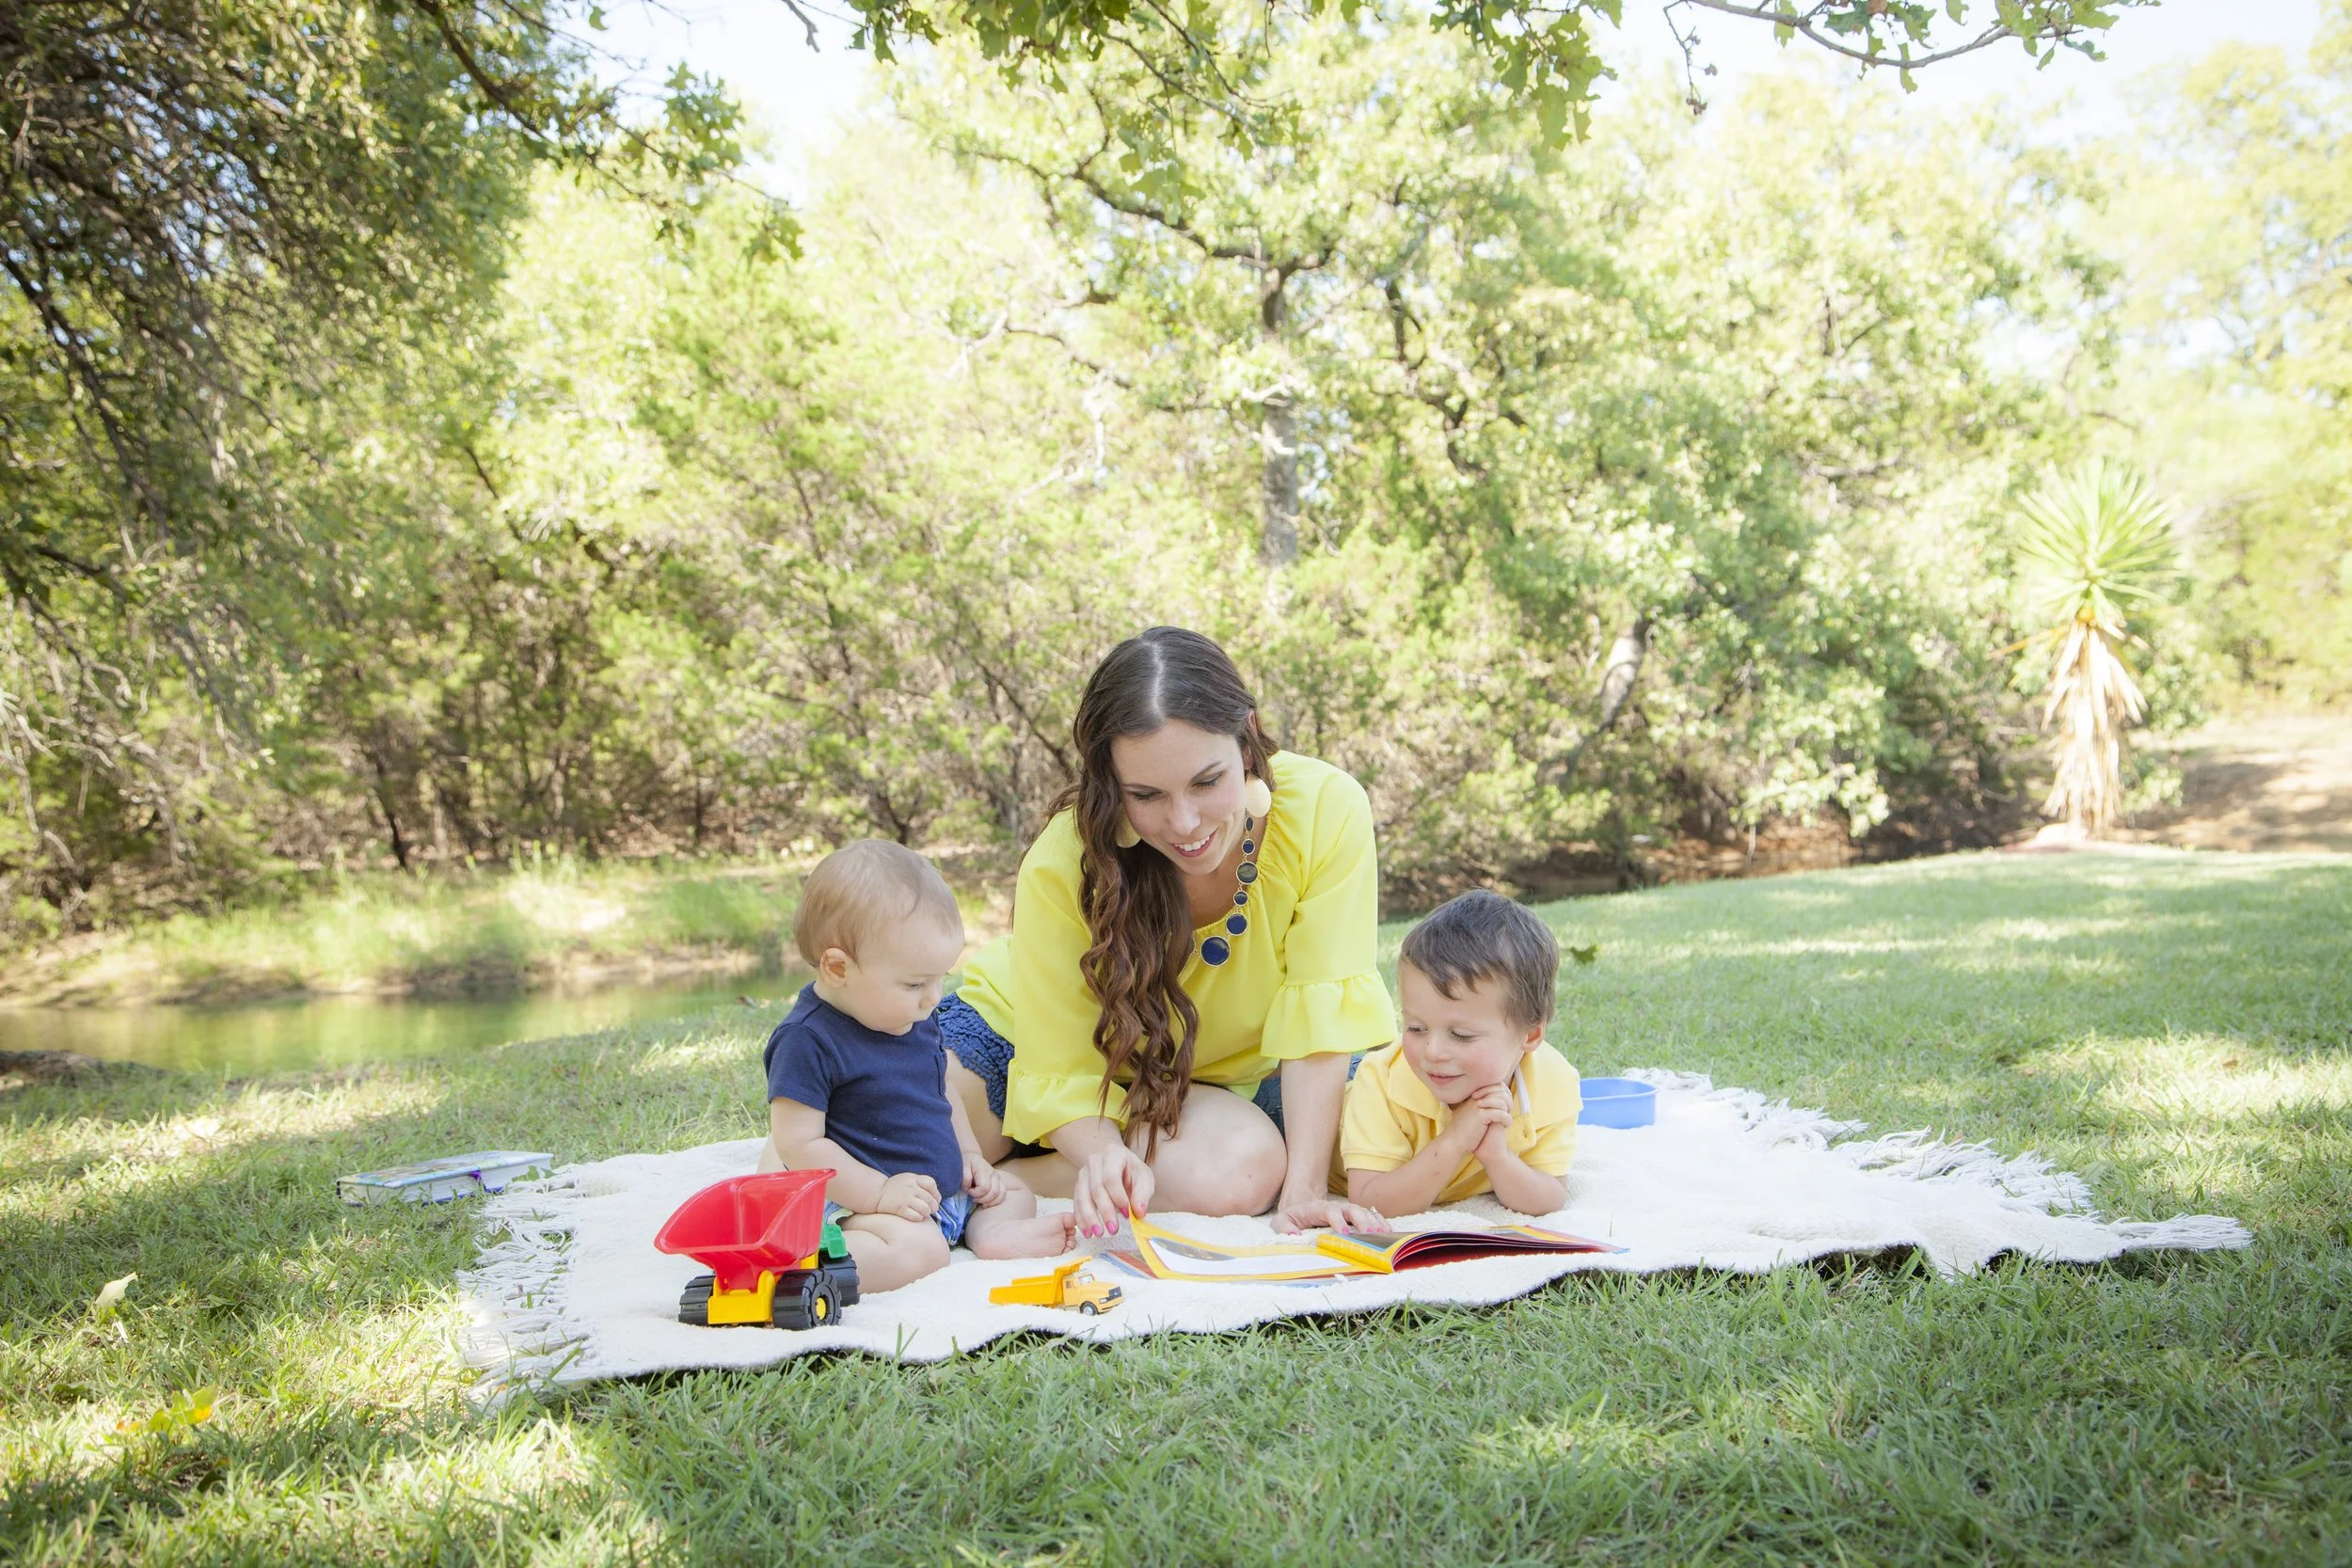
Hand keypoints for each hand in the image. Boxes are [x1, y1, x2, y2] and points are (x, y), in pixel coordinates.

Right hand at [877, 1171, 939, 1220]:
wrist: (877, 1193)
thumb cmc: (895, 1187)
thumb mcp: (908, 1179)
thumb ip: (921, 1183)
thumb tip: (936, 1196)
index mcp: (913, 1179)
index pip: (931, 1184)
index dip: (936, 1193)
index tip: (935, 1198)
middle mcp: (910, 1188)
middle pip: (930, 1199)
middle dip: (933, 1207)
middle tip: (931, 1209)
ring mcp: (905, 1199)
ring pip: (925, 1209)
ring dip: (926, 1213)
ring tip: (924, 1213)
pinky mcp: (900, 1209)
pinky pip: (916, 1217)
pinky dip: (918, 1218)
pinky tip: (916, 1216)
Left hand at [963, 1149, 1006, 1207]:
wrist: (972, 1157)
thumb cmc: (965, 1163)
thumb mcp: (961, 1167)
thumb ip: (964, 1177)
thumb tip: (969, 1187)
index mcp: (984, 1170)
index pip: (984, 1187)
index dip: (974, 1193)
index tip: (967, 1190)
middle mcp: (994, 1174)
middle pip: (993, 1193)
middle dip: (981, 1199)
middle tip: (972, 1197)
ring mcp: (998, 1178)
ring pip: (1000, 1195)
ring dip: (989, 1202)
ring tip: (979, 1201)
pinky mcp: (999, 1182)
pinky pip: (1002, 1195)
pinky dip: (995, 1202)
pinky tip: (986, 1203)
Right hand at [1072, 1144, 1152, 1239]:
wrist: (1117, 1163)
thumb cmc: (1132, 1171)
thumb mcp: (1144, 1177)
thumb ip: (1142, 1193)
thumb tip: (1139, 1212)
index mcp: (1113, 1153)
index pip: (1111, 1177)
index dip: (1118, 1197)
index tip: (1127, 1214)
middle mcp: (1094, 1161)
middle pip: (1096, 1188)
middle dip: (1105, 1211)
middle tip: (1113, 1230)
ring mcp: (1083, 1173)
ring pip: (1083, 1197)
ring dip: (1090, 1217)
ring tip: (1098, 1233)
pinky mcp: (1078, 1185)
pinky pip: (1076, 1203)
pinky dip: (1081, 1219)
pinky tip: (1087, 1232)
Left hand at [1270, 1196, 1385, 1234]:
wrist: (1302, 1207)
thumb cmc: (1292, 1217)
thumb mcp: (1281, 1220)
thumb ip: (1283, 1226)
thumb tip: (1294, 1235)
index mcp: (1318, 1208)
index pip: (1330, 1211)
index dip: (1338, 1220)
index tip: (1344, 1234)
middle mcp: (1336, 1207)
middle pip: (1352, 1209)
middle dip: (1361, 1221)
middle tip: (1370, 1235)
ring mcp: (1347, 1211)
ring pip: (1364, 1212)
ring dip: (1374, 1222)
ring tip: (1383, 1235)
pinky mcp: (1355, 1217)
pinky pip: (1371, 1216)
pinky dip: (1380, 1222)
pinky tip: (1389, 1232)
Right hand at [1444, 1084, 1514, 1153]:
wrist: (1453, 1142)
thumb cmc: (1463, 1130)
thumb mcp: (1471, 1114)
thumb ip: (1480, 1106)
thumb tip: (1494, 1102)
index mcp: (1474, 1096)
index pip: (1494, 1085)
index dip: (1504, 1094)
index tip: (1505, 1107)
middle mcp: (1476, 1097)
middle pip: (1499, 1090)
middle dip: (1508, 1101)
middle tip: (1508, 1113)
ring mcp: (1477, 1105)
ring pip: (1501, 1101)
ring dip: (1508, 1111)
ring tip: (1507, 1120)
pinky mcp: (1480, 1115)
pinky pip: (1500, 1113)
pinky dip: (1507, 1119)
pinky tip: (1506, 1125)